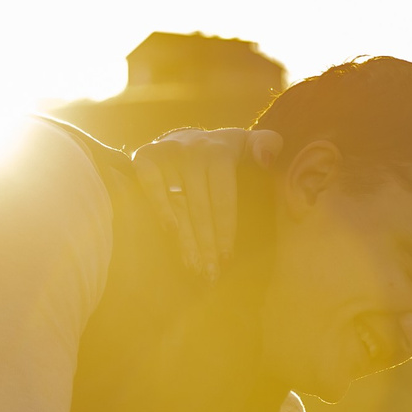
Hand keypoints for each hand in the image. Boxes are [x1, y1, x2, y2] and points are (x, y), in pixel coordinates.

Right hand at [129, 127, 282, 279]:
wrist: (183, 137)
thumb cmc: (222, 150)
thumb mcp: (247, 142)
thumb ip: (267, 144)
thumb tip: (266, 159)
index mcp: (218, 150)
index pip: (223, 198)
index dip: (225, 230)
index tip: (227, 259)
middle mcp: (192, 151)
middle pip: (200, 207)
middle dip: (206, 243)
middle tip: (210, 273)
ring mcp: (166, 153)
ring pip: (178, 204)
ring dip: (185, 238)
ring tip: (193, 266)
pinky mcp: (144, 157)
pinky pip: (151, 187)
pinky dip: (160, 209)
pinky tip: (170, 233)